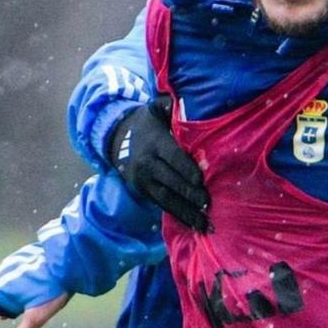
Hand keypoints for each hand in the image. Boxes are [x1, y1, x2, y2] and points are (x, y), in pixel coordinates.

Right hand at [110, 95, 210, 231]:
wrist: (118, 137)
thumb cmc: (148, 122)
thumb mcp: (156, 109)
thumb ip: (171, 106)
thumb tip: (186, 102)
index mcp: (154, 142)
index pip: (172, 157)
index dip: (186, 169)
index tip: (201, 181)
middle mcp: (146, 163)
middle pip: (170, 181)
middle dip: (189, 195)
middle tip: (209, 205)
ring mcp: (143, 180)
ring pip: (166, 198)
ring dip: (186, 212)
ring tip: (205, 225)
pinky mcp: (143, 191)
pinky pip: (161, 205)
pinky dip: (178, 216)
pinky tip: (194, 225)